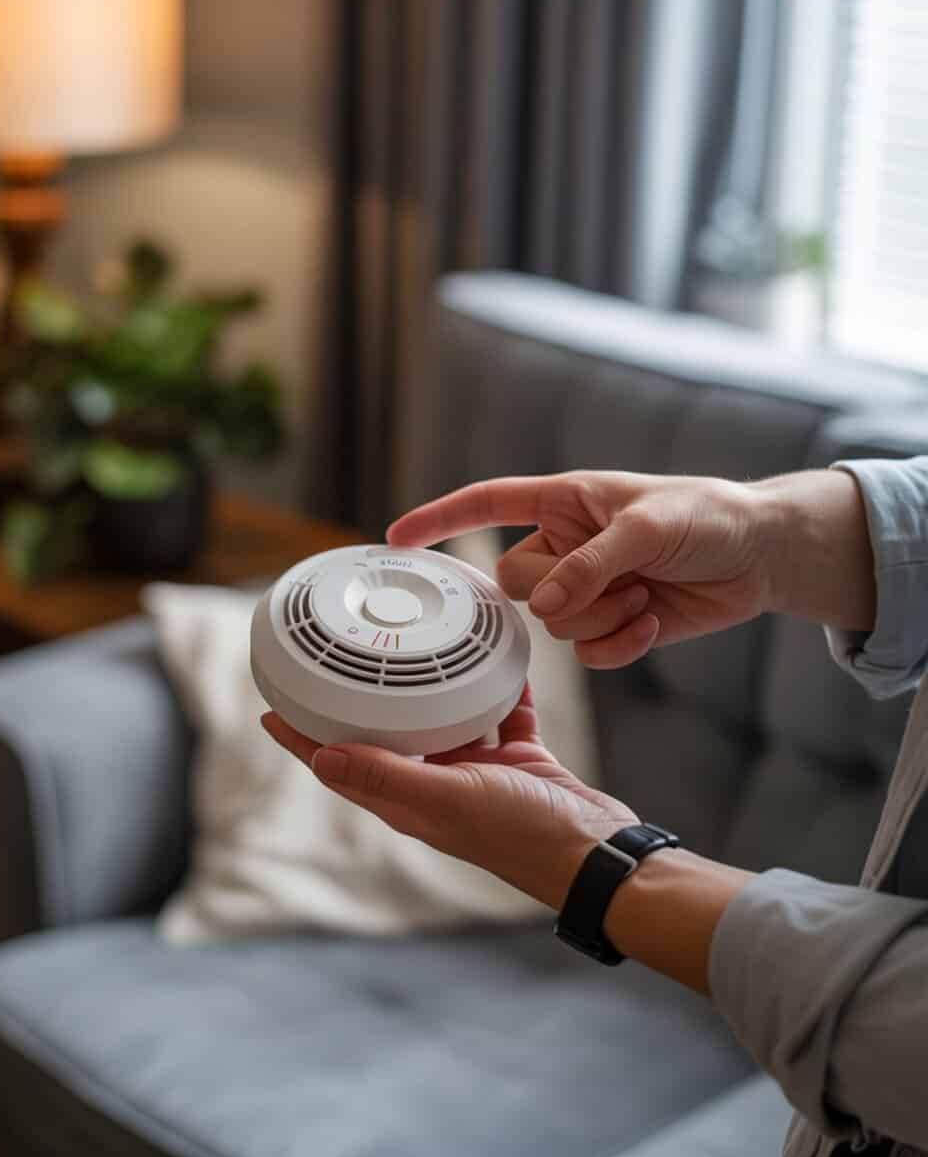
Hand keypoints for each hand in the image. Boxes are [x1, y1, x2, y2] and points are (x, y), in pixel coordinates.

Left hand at [261, 685, 637, 910]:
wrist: (597, 853)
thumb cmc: (523, 834)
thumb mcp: (447, 799)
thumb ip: (387, 776)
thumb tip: (319, 757)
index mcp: (409, 798)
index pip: (341, 763)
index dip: (303, 738)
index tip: (271, 706)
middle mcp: (436, 784)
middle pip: (385, 735)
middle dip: (360, 700)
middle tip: (337, 656)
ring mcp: (478, 771)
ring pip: (444, 716)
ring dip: (432, 683)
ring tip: (419, 640)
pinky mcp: (518, 757)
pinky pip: (500, 709)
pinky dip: (497, 684)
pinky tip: (496, 652)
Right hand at [387, 467, 876, 666]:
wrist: (760, 556)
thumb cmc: (707, 516)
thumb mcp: (648, 528)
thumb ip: (590, 564)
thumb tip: (544, 608)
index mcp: (564, 502)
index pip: (486, 504)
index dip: (439, 520)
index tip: (395, 541)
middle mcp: (566, 545)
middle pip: (515, 583)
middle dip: (558, 593)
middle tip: (610, 583)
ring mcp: (587, 588)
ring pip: (551, 625)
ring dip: (598, 619)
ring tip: (644, 595)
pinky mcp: (613, 625)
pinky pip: (587, 654)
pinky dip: (619, 645)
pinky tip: (653, 619)